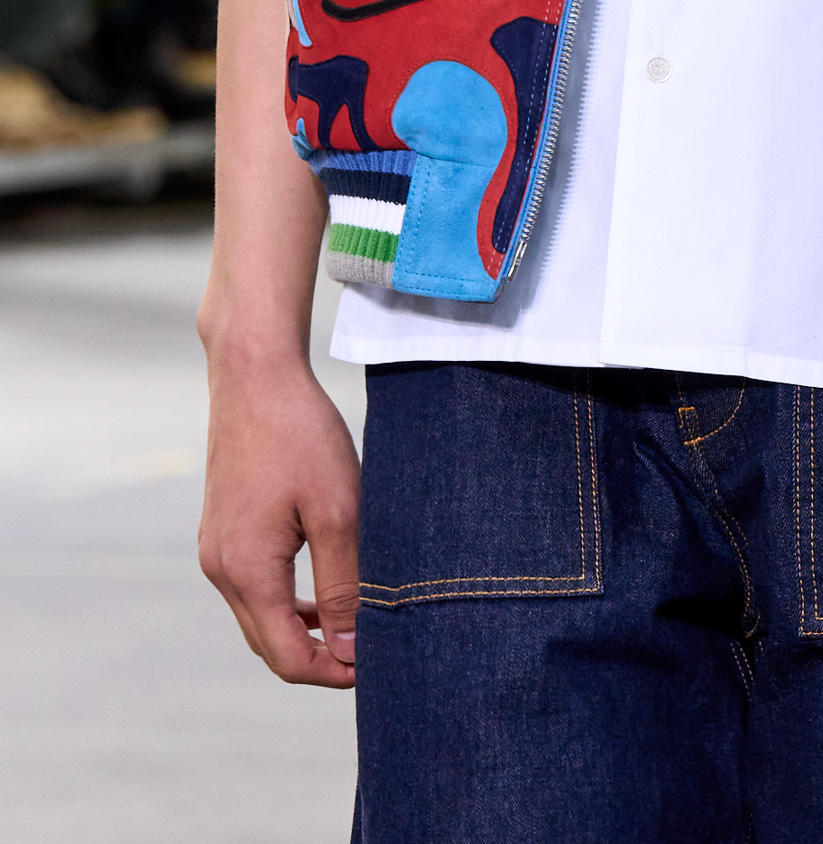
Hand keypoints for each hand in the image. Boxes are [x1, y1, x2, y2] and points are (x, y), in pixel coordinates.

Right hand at [198, 358, 361, 686]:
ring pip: (260, 618)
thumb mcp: (337, 511)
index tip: (378, 667)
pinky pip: (254, 587)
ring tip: (355, 623)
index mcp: (247, 572)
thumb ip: (344, 585)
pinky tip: (324, 587)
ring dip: (303, 631)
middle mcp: (221, 570)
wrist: (255, 376)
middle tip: (371, 652)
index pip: (287, 658)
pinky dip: (288, 601)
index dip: (332, 674)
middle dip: (319, 659)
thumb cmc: (301, 435)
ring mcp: (216, 550)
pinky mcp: (222, 531)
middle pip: (269, 645)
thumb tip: (349, 651)